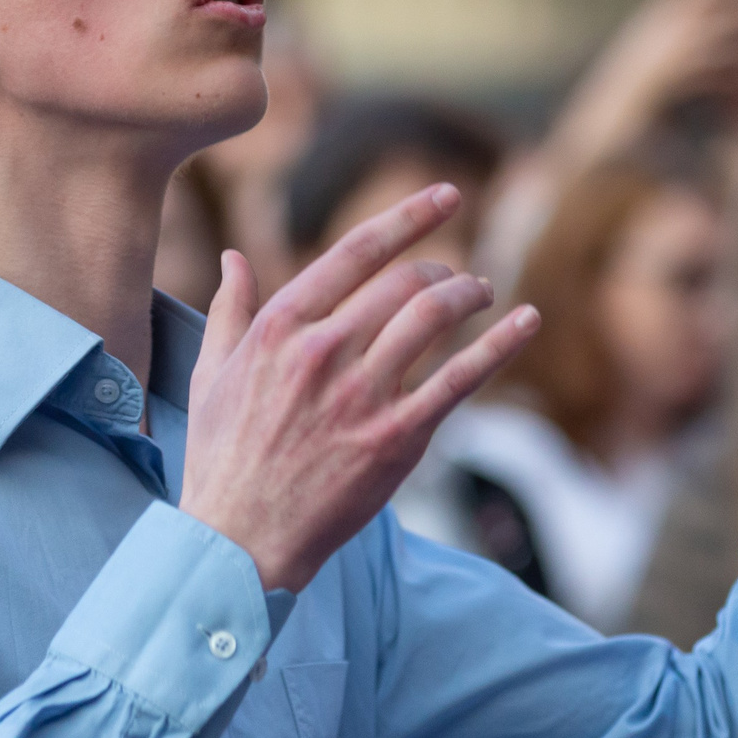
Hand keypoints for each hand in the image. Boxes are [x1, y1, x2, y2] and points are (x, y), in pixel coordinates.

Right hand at [181, 184, 540, 590]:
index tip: (446, 197)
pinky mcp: (396, 438)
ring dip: (469, 294)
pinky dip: (500, 344)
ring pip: (433, 316)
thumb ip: (230, 311)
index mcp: (279, 328)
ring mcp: (362, 395)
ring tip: (483, 293)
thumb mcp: (210, 374)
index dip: (409, 216)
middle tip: (456, 277)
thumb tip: (234, 259)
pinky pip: (460, 378)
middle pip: (404, 281)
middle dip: (440, 268)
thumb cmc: (221, 459)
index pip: (356, 251)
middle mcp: (322, 352)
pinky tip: (527, 322)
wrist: (241, 540)